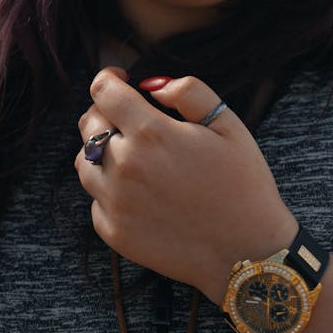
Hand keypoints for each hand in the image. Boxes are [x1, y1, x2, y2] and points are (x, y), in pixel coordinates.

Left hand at [75, 68, 295, 304]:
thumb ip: (189, 91)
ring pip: (85, 161)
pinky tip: (138, 190)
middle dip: (104, 112)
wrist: (246, 254)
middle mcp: (124, 166)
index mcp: (150, 133)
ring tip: (131, 154)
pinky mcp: (113, 232)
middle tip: (128, 118)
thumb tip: (152, 86)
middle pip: (88, 124)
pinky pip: (95, 199)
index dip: (109, 79)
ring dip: (101, 150)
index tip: (119, 80)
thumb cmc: (242, 184)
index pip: (102, 91)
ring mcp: (115, 202)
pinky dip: (109, 189)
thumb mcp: (227, 124)